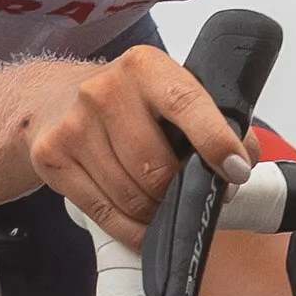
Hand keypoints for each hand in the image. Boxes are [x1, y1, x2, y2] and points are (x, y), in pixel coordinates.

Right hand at [24, 41, 250, 250]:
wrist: (51, 100)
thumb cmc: (126, 102)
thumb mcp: (169, 91)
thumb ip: (215, 120)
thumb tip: (243, 160)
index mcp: (145, 67)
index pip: (187, 104)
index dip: (216, 142)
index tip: (235, 171)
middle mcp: (104, 91)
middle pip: (157, 168)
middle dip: (180, 192)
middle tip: (186, 193)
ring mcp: (74, 126)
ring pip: (132, 197)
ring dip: (155, 212)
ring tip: (159, 202)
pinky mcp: (52, 159)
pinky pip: (105, 213)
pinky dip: (131, 228)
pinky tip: (141, 223)